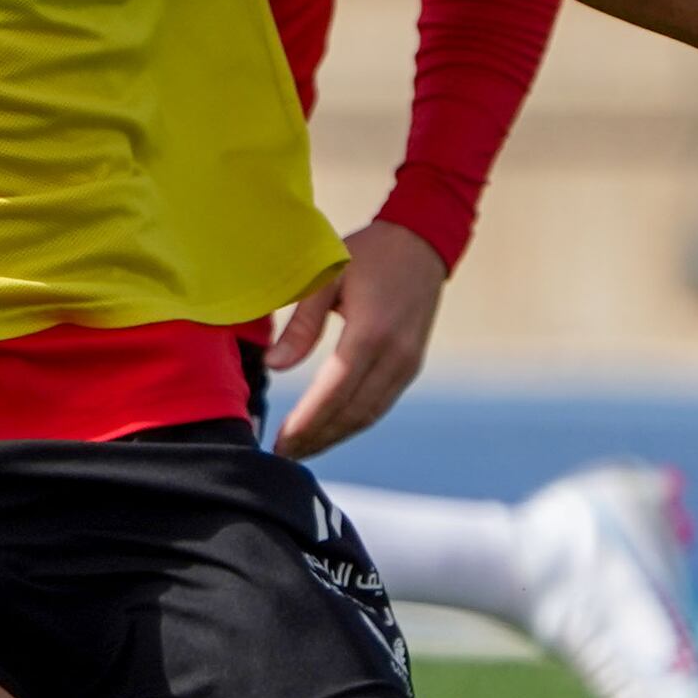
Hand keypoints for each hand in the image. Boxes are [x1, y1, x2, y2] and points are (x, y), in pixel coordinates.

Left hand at [265, 219, 446, 457]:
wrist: (421, 242)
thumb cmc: (368, 253)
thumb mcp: (327, 276)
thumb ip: (301, 323)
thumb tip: (275, 367)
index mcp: (371, 333)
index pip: (334, 392)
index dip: (306, 422)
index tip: (279, 441)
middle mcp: (394, 356)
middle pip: (352, 413)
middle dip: (316, 438)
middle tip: (281, 455)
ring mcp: (407, 363)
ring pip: (368, 415)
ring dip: (334, 436)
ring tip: (300, 449)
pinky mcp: (410, 365)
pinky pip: (380, 404)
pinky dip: (353, 422)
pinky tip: (329, 429)